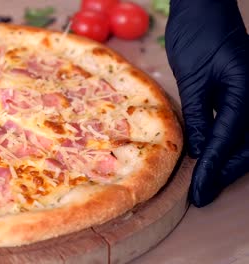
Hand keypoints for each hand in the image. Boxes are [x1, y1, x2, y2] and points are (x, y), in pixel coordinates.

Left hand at [165, 0, 248, 206]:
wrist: (204, 10)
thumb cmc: (198, 35)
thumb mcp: (194, 77)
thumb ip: (199, 114)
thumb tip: (201, 151)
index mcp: (247, 92)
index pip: (229, 140)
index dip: (214, 168)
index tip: (200, 191)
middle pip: (245, 146)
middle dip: (224, 172)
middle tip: (202, 194)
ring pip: (245, 140)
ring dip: (227, 162)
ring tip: (206, 183)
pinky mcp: (242, 93)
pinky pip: (238, 125)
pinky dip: (225, 144)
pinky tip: (210, 156)